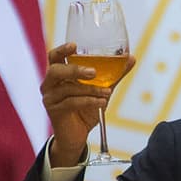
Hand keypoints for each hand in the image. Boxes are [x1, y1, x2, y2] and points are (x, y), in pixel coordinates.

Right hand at [40, 42, 136, 166]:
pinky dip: (89, 101)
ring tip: (106, 92)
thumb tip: (130, 58)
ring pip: (67, 88)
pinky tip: (101, 103)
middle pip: (56, 70)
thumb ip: (113, 74)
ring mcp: (50, 98)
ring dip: (90, 89)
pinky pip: (71, 103)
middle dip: (75, 70)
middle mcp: (50, 84)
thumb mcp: (101, 89)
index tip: (74, 45)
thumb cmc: (85, 108)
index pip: (54, 56)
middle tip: (93, 72)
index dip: (62, 49)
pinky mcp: (54, 111)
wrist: (77, 135)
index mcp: (58, 74)